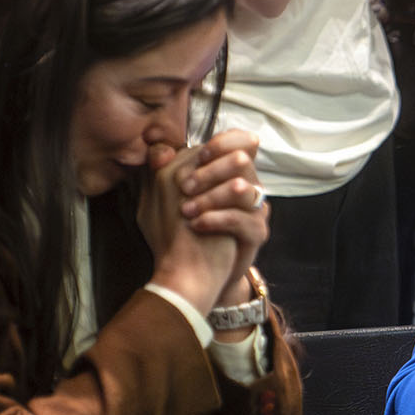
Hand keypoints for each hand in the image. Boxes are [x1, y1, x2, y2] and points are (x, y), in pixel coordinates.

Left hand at [141, 132, 268, 313]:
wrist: (194, 273)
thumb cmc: (182, 230)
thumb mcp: (165, 197)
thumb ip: (162, 168)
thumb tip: (156, 147)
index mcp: (231, 171)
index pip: (241, 141)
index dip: (220, 144)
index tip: (198, 156)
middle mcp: (249, 186)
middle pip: (241, 159)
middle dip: (209, 172)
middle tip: (185, 189)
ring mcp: (255, 209)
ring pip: (242, 188)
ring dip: (209, 197)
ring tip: (186, 212)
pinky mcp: (257, 232)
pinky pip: (240, 218)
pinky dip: (215, 219)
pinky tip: (196, 225)